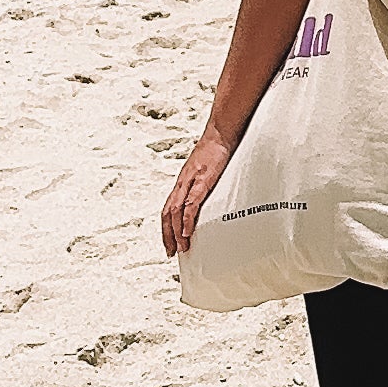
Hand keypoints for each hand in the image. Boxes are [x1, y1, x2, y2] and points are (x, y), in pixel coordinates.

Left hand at [160, 127, 233, 259]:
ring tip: (181, 247)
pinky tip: (188, 231)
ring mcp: (190, 181)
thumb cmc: (216, 152)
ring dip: (176, 231)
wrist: (220, 134)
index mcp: (182, 183)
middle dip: (167, 235)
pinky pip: (191, 203)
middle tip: (171, 252)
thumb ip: (202, 186)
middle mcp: (182, 183)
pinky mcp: (202, 180)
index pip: (168, 209)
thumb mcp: (205, 172)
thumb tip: (206, 202)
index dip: (166, 228)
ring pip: (175, 211)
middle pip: (167, 213)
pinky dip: (187, 219)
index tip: (170, 244)